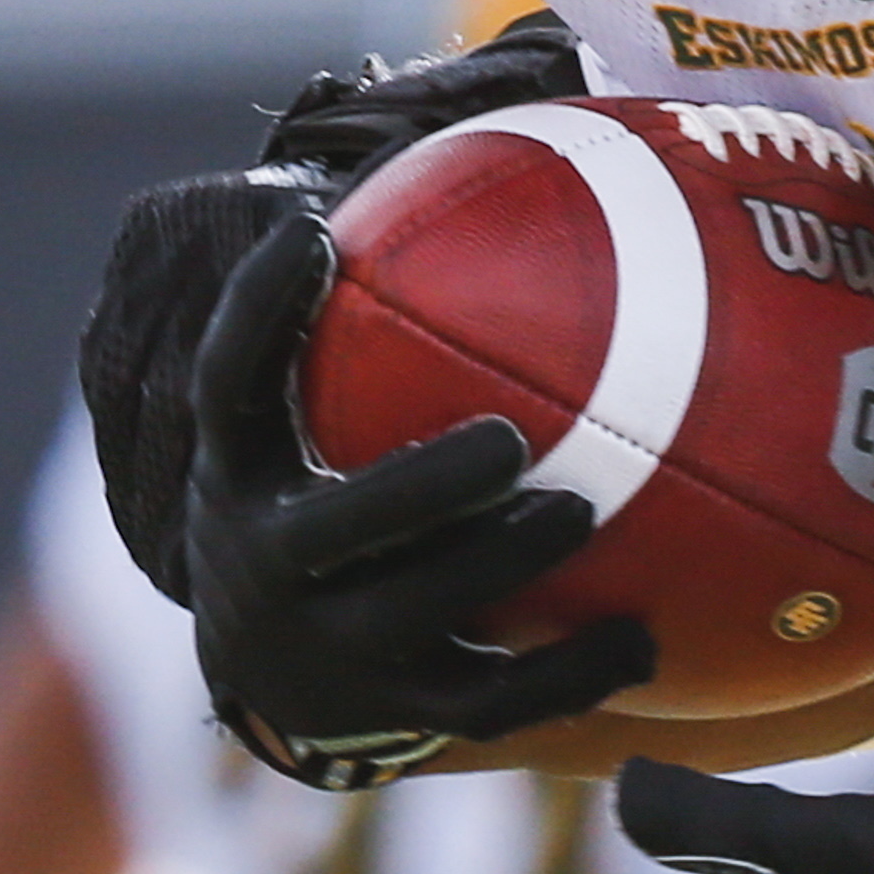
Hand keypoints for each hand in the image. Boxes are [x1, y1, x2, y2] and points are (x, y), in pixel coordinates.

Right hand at [183, 213, 641, 787]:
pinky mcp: (388, 720)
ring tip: (580, 511)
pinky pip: (486, 705)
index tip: (317, 233)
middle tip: (510, 440)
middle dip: (412, 490)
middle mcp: (257, 565)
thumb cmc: (334, 498)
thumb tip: (480, 153)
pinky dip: (565, 675)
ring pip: (408, 616)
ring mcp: (318, 652)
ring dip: (495, 568)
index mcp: (234, 474)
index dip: (258, 314)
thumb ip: (374, 326)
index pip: (225, 386)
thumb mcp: (317, 417)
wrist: (285, 677)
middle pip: (325, 532)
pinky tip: (648, 641)